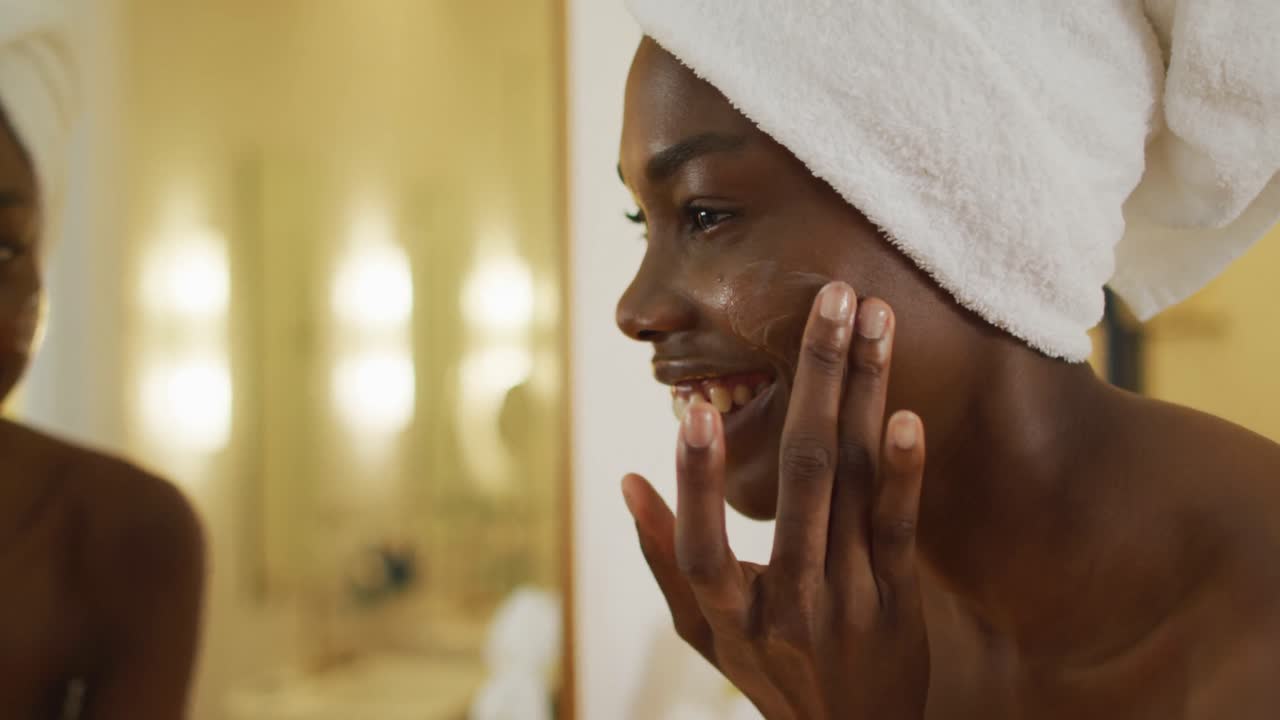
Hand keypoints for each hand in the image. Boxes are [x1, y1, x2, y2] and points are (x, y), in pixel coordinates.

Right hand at [623, 282, 929, 718]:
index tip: (695, 406)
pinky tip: (907, 414)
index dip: (697, 478)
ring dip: (863, 392)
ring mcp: (849, 598)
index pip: (704, 545)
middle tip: (826, 297)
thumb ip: (666, 557)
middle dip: (813, 378)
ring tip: (871, 317)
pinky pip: (901, 528)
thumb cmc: (768, 672)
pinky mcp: (899, 597)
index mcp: (730, 614)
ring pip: (854, 484)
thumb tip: (627, 480)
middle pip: (799, 480)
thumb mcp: (703, 633)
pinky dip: (905, 472)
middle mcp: (789, 602)